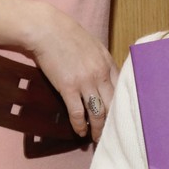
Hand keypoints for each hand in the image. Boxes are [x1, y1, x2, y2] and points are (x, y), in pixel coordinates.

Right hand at [25, 4, 114, 136]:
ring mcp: (85, 82)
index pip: (121, 90)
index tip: (120, 116)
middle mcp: (100, 74)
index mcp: (108, 63)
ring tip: (97, 138)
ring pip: (98, 112)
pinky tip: (80, 132)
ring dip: (98, 128)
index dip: (121, 106)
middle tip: (112, 133)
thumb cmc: (67, 35)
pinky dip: (80, 125)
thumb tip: (106, 77)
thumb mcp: (93, 46)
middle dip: (113, 122)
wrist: (46, 29)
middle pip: (112, 105)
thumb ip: (101, 62)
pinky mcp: (68, 88)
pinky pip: (77, 112)